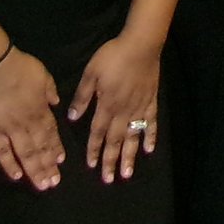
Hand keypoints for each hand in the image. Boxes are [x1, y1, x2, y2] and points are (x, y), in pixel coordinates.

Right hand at [0, 48, 64, 189]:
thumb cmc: (20, 68)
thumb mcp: (44, 75)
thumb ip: (50, 91)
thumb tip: (56, 103)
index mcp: (41, 110)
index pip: (51, 133)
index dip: (56, 148)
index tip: (61, 162)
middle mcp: (29, 124)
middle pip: (41, 148)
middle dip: (48, 166)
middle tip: (54, 182)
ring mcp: (10, 129)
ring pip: (25, 154)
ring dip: (35, 171)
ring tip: (42, 185)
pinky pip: (2, 152)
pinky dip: (9, 165)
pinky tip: (16, 177)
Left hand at [70, 30, 162, 180]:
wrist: (142, 44)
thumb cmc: (113, 55)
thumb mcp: (91, 72)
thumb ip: (82, 96)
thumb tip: (72, 116)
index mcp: (107, 105)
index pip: (97, 132)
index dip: (93, 149)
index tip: (90, 166)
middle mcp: (123, 111)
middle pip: (115, 140)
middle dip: (111, 160)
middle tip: (109, 179)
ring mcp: (139, 107)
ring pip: (133, 137)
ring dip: (130, 156)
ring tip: (127, 173)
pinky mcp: (151, 101)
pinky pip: (151, 123)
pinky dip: (150, 137)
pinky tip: (149, 150)